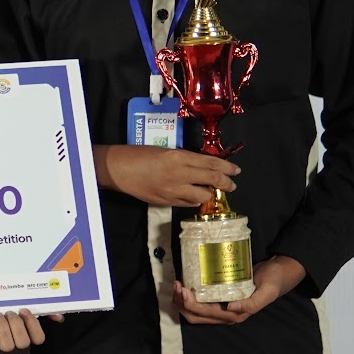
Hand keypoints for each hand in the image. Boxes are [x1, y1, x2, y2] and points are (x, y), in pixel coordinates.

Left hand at [0, 309, 63, 350]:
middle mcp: (14, 340)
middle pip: (23, 343)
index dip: (33, 326)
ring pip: (7, 346)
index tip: (24, 311)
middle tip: (9, 312)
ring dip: (3, 327)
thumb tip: (58, 316)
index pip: (38, 339)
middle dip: (16, 326)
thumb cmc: (0, 304)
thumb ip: (40, 308)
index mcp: (25, 331)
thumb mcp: (19, 302)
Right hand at [93, 144, 238, 206]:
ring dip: (209, 194)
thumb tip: (201, 165)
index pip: (211, 163)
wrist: (118, 168)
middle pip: (212, 179)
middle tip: (232, 184)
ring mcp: (173, 190)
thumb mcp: (165, 151)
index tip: (236, 170)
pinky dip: (193, 200)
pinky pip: (187, 203)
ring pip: (202, 196)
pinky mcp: (166, 201)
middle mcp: (180, 174)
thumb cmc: (138, 154)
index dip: (227, 167)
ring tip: (210, 192)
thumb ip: (184, 159)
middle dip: (225, 183)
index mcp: (179, 157)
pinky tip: (193, 197)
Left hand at [173, 255, 306, 324]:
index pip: (206, 314)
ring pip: (194, 311)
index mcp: (236, 315)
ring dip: (182, 300)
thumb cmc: (272, 281)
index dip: (190, 304)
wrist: (277, 273)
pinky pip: (200, 301)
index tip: (183, 288)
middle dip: (181, 303)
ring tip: (176, 284)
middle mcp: (226, 314)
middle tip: (176, 285)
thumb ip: (252, 302)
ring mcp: (221, 307)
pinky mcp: (220, 298)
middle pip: (195, 316)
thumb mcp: (267, 291)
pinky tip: (184, 282)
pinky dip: (188, 295)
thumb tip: (230, 308)